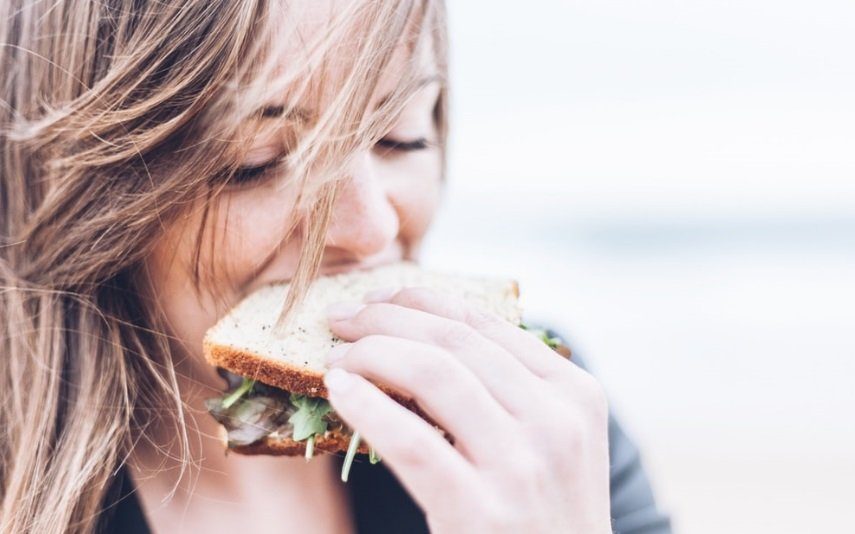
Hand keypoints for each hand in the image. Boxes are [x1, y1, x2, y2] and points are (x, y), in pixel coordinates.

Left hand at [323, 287, 611, 533]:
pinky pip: (412, 441)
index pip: (485, 323)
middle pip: (454, 342)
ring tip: (336, 357)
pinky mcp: (481, 512)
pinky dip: (367, 407)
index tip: (377, 299)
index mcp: (575, 393)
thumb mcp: (550, 444)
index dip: (420, 301)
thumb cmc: (543, 516)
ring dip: (371, 354)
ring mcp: (523, 466)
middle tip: (341, 320)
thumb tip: (421, 335)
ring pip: (433, 374)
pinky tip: (339, 391)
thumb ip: (509, 390)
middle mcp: (557, 421)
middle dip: (385, 320)